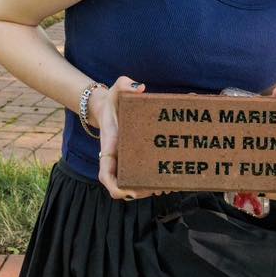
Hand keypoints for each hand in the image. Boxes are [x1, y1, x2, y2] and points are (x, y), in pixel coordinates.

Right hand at [94, 76, 165, 201]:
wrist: (113, 107)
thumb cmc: (114, 100)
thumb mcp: (116, 89)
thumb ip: (125, 84)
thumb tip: (140, 87)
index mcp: (109, 148)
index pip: (105, 175)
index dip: (115, 187)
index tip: (128, 192)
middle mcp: (117, 159)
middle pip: (123, 187)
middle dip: (139, 192)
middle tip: (158, 189)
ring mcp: (126, 162)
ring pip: (134, 185)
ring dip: (149, 189)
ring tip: (168, 187)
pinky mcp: (137, 160)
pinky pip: (142, 175)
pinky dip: (154, 181)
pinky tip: (170, 179)